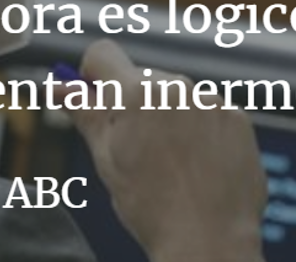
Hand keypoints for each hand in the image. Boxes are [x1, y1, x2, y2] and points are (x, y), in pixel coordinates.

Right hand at [60, 39, 266, 261]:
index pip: (101, 54)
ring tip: (169, 163)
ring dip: (166, 117)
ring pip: (174, 96)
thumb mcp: (106, 158)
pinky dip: (198, 131)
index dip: (91, 77)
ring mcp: (211, 101)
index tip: (95, 100)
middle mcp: (176, 87)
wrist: (208, 241)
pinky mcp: (237, 118)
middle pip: (139, 78)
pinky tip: (195, 164)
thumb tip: (58, 85)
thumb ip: (84, 113)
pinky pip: (206, 112)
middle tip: (133, 149)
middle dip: (132, 104)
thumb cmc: (152, 206)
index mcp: (137, 93)